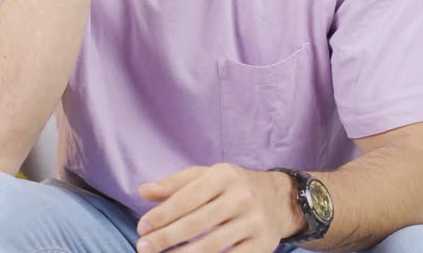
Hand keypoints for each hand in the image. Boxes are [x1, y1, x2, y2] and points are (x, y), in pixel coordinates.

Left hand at [135, 163, 303, 252]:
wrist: (280, 199)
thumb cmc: (234, 187)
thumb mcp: (207, 176)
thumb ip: (175, 184)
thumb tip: (143, 191)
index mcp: (224, 176)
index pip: (187, 197)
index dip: (162, 214)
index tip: (142, 227)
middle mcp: (241, 197)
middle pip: (197, 222)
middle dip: (166, 237)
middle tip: (143, 247)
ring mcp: (253, 222)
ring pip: (212, 245)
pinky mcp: (262, 244)